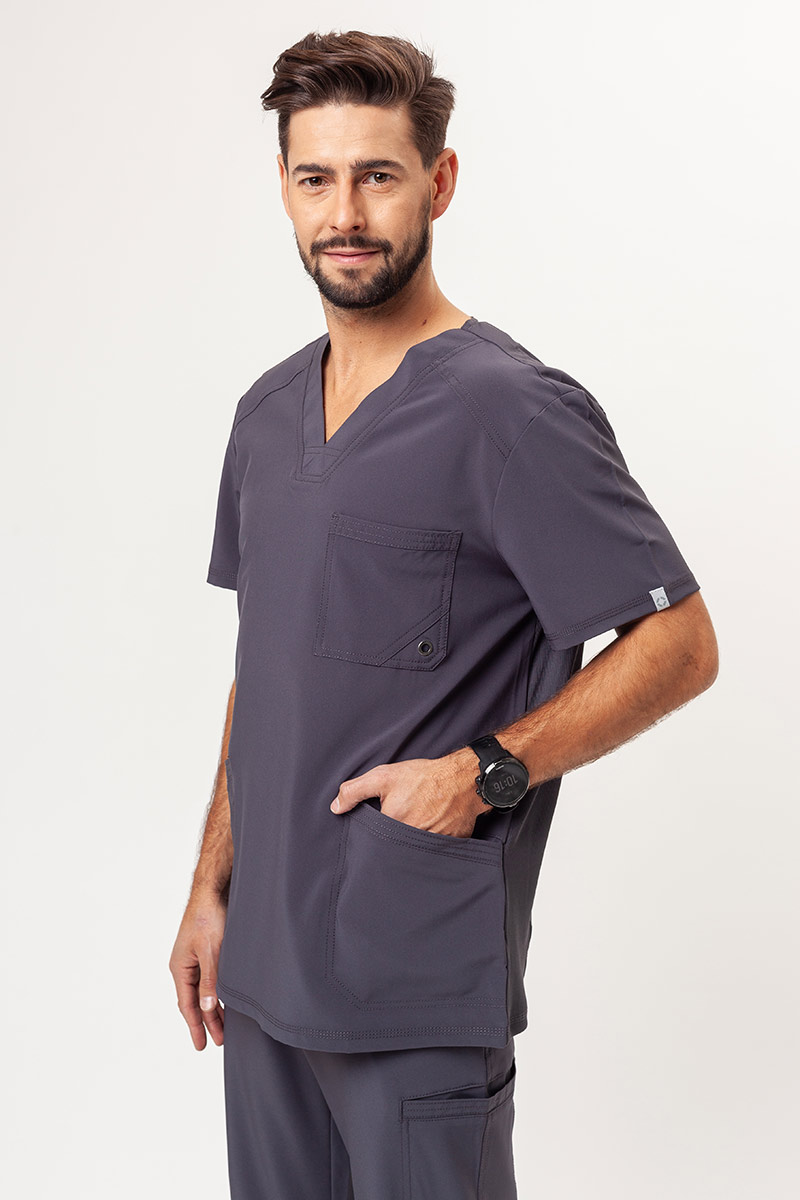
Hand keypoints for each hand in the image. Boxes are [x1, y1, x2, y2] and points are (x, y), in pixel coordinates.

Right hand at [169, 893, 227, 1049]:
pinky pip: (210, 978)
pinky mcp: (206, 950)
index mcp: (179, 968)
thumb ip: (210, 981)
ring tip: (226, 1027)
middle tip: (219, 1041)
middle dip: (207, 1021)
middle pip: (195, 1001)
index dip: (196, 1026)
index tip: (202, 1046)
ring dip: (214, 1008)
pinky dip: (218, 992)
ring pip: (204, 990)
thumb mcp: (211, 952)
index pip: (187, 1005)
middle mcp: (184, 966)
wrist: (213, 890)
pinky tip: (227, 999)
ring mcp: (195, 958)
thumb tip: (207, 1008)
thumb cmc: (208, 917)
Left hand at [329, 747, 484, 837]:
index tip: (383, 823)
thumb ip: (355, 790)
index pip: (375, 838)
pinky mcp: (449, 848)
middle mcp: (411, 840)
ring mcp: (432, 846)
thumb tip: (335, 808)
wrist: (465, 779)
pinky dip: (432, 844)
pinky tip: (435, 829)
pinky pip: (434, 852)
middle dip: (393, 839)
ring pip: (413, 852)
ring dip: (412, 844)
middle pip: (393, 847)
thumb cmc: (424, 777)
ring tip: (419, 824)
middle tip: (404, 821)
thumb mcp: (384, 776)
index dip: (376, 832)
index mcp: (392, 824)